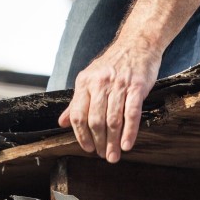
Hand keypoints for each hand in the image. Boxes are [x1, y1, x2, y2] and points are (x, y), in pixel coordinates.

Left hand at [58, 43, 159, 162]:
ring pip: (113, 119)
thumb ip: (76, 102)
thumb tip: (61, 122)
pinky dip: (129, 131)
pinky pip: (131, 113)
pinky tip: (127, 144)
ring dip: (113, 142)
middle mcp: (99, 83)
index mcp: (84, 82)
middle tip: (103, 156)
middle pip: (95, 120)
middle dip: (99, 142)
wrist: (137, 44)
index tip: (88, 148)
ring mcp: (119, 84)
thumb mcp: (90, 78)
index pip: (77, 114)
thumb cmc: (113, 65)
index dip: (81, 135)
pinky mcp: (137, 86)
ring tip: (114, 156)